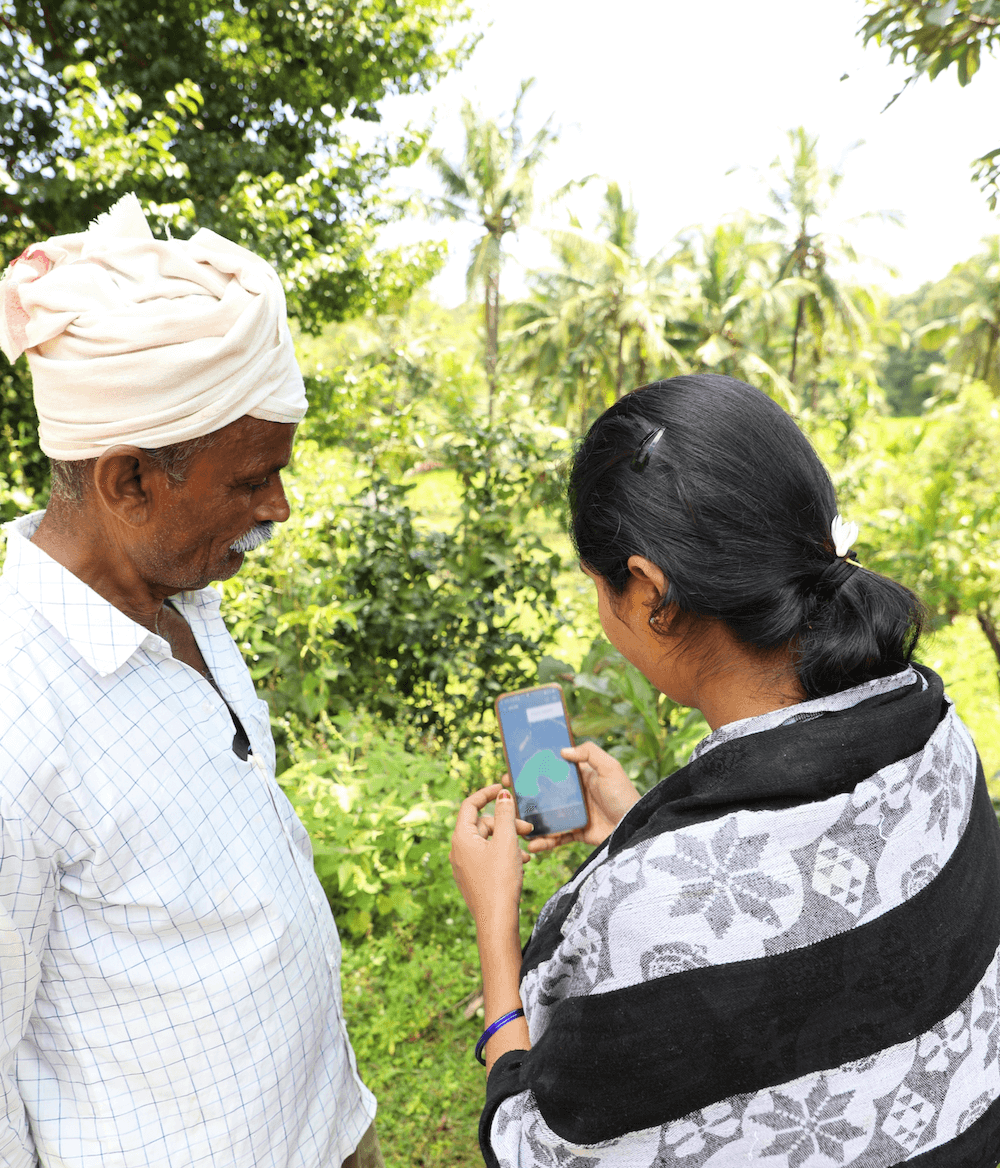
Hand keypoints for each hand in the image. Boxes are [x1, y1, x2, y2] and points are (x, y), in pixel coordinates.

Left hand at [450, 784, 534, 928]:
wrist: (496, 921)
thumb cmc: (500, 880)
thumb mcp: (506, 842)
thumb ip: (504, 815)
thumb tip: (502, 795)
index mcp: (461, 838)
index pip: (470, 805)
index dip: (486, 793)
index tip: (503, 787)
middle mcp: (458, 850)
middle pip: (482, 824)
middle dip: (505, 823)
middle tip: (528, 829)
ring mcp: (463, 865)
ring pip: (487, 841)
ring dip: (508, 840)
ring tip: (527, 851)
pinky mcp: (472, 877)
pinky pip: (487, 856)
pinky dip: (503, 854)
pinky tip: (521, 863)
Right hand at [511, 741, 639, 852]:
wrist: (635, 827)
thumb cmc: (624, 795)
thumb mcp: (610, 768)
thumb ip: (589, 753)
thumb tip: (562, 751)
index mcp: (580, 776)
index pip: (552, 768)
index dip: (533, 767)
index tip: (514, 767)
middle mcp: (574, 794)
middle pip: (543, 792)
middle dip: (524, 793)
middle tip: (506, 793)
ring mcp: (574, 814)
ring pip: (545, 816)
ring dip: (530, 819)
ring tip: (514, 822)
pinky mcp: (576, 833)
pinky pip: (556, 838)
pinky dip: (543, 842)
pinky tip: (532, 844)